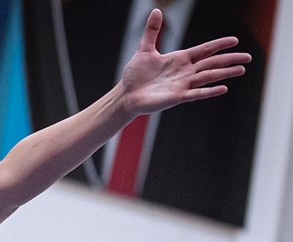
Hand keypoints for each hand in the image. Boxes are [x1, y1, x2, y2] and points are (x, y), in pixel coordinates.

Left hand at [120, 9, 250, 115]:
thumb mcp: (144, 49)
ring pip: (208, 77)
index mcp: (180, 59)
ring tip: (241, 70)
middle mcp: (185, 72)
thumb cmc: (136, 75)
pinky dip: (209, 91)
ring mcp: (182, 84)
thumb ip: (152, 31)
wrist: (126, 94)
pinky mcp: (176, 97)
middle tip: (248, 57)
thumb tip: (156, 10)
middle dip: (230, 59)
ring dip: (224, 73)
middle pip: (212, 63)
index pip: (204, 50)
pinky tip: (223, 88)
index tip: (235, 40)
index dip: (219, 45)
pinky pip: (196, 93)